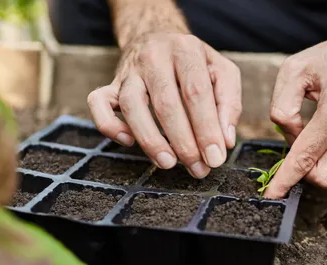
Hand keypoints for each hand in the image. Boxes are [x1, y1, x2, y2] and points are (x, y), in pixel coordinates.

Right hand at [88, 33, 241, 177]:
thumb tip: (225, 140)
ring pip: (131, 105)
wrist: (157, 35)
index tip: (215, 157)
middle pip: (165, 103)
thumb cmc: (194, 63)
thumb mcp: (222, 72)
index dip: (206, 128)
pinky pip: (98, 103)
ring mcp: (129, 71)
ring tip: (168, 163)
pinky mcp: (111, 84)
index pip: (196, 92)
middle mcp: (154, 57)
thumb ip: (229, 104)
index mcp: (186, 50)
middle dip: (183, 142)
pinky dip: (109, 125)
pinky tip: (128, 142)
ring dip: (150, 139)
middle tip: (197, 168)